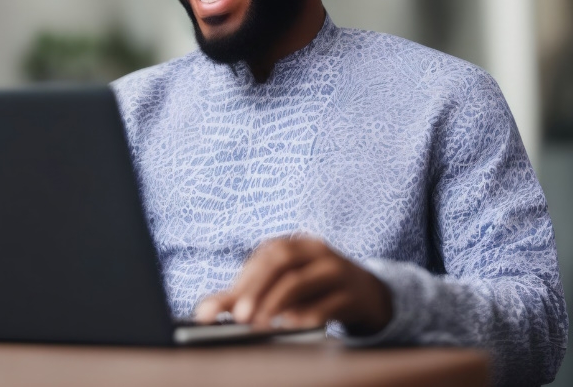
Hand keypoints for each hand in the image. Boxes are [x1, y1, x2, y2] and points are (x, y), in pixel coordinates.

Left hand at [193, 237, 392, 335]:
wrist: (368, 295)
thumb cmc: (315, 289)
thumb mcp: (283, 286)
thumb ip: (244, 297)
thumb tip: (204, 312)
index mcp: (296, 245)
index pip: (265, 256)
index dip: (243, 280)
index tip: (222, 308)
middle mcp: (316, 251)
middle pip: (282, 261)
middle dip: (257, 288)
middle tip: (240, 317)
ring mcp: (337, 270)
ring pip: (303, 280)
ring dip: (277, 303)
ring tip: (261, 326)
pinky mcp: (353, 294)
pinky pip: (329, 304)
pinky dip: (308, 316)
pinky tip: (293, 328)